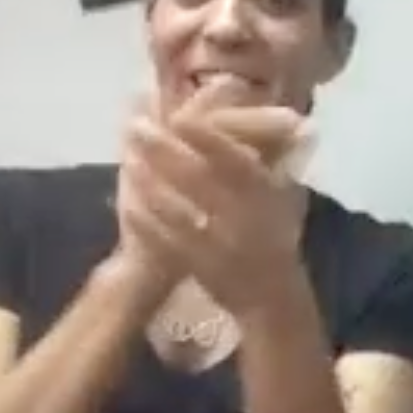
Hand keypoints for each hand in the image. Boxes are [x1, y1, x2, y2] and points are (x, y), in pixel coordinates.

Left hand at [119, 88, 311, 315]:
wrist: (272, 297)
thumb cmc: (277, 236)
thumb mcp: (284, 197)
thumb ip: (273, 161)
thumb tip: (264, 119)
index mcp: (267, 196)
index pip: (235, 161)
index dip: (207, 138)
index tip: (180, 115)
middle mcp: (243, 218)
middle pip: (195, 179)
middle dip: (163, 151)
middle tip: (136, 128)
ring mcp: (218, 245)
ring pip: (174, 208)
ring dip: (147, 183)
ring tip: (128, 158)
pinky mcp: (197, 267)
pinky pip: (164, 240)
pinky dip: (144, 220)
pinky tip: (127, 202)